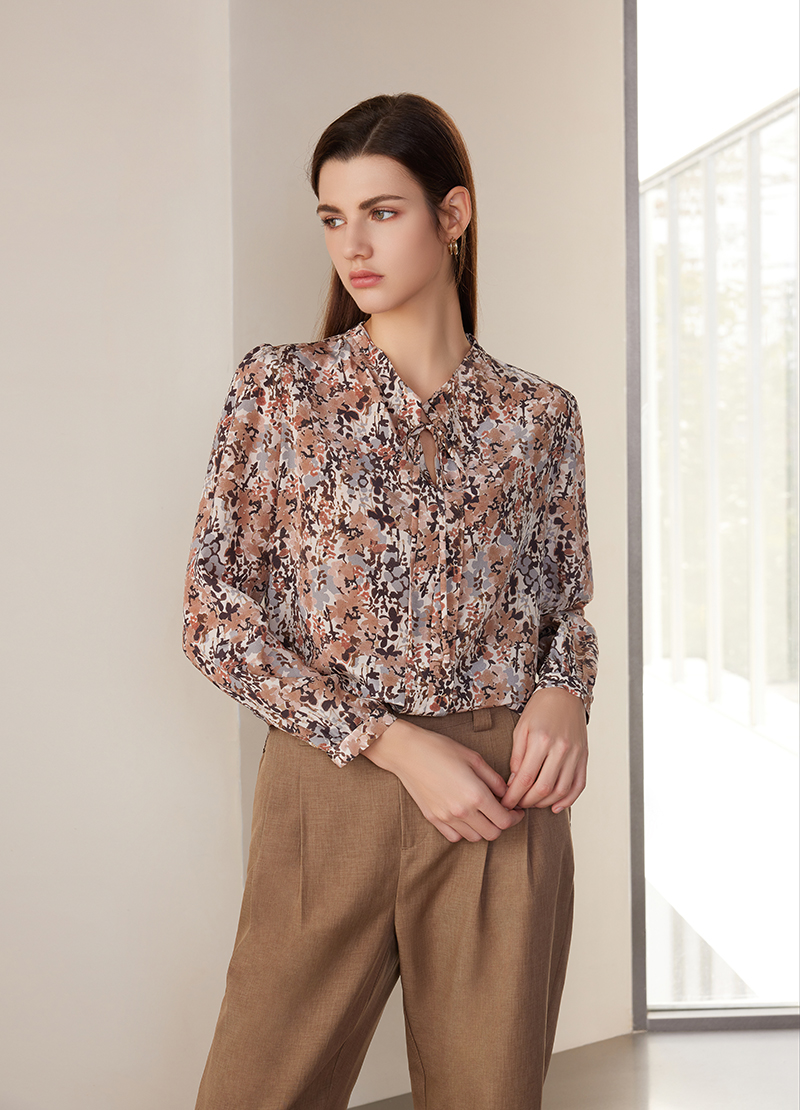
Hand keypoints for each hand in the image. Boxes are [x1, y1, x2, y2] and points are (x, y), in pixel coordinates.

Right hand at [363, 720, 524, 842]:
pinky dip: (464, 831)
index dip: (516, 817)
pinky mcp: (433, 819)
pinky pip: (455, 836)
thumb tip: (507, 793)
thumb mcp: (474, 758)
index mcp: (476, 794)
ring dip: (483, 828)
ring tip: (483, 812)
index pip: (505, 820)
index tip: (517, 810)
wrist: (407, 752)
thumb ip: (494, 779)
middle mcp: (462, 811)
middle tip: (502, 811)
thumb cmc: (440, 748)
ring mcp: (446, 817)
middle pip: (493, 833)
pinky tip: (465, 816)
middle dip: (502, 824)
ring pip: (475, 837)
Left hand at [501, 687, 587, 812]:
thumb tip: (514, 783)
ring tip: (532, 804)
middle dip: (527, 802)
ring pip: (561, 790)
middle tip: (517, 806)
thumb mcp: (521, 728)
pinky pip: (579, 785)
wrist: (565, 695)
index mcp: (541, 740)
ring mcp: (575, 754)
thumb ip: (517, 756)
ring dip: (545, 803)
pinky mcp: (584, 757)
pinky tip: (556, 806)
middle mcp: (560, 749)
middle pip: (543, 788)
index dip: (514, 796)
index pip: (526, 778)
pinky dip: (568, 800)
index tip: (506, 803)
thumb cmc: (539, 710)